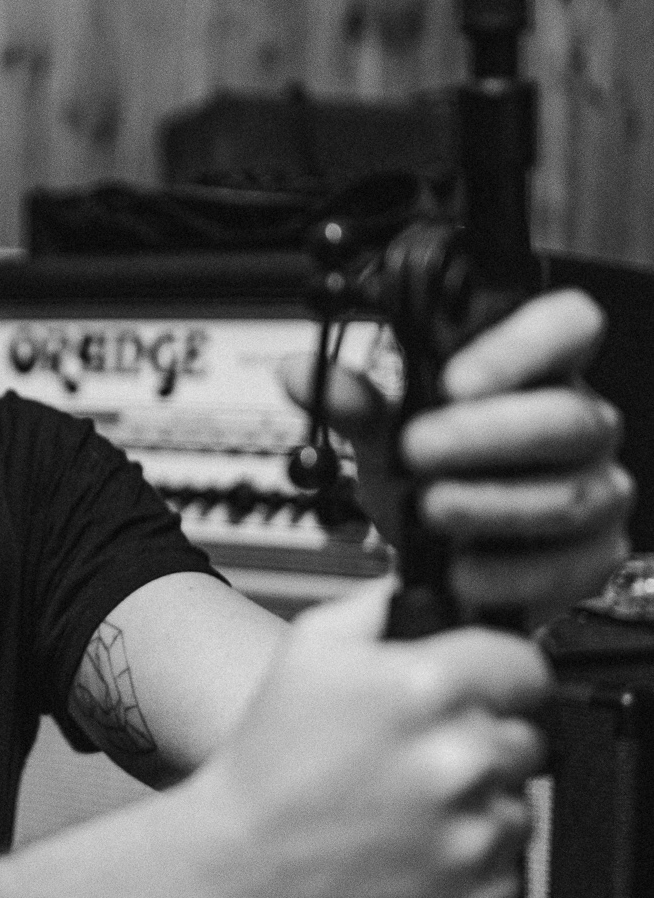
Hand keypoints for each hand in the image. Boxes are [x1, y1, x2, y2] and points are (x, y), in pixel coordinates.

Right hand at [179, 581, 549, 897]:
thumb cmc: (264, 770)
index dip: (498, 684)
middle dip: (476, 749)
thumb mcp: (306, 652)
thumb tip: (423, 589)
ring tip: (398, 820)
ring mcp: (472, 840)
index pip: (527, 671)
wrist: (228, 878)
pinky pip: (503, 877)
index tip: (476, 700)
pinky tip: (404, 863)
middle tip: (412, 768)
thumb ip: (379, 605)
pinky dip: (464, 873)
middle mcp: (461, 762)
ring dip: (471, 813)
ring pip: (513, 811)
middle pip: (523, 743)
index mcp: (429, 689)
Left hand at [282, 288, 632, 621]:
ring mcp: (596, 491)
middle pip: (568, 418)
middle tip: (417, 449)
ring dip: (489, 504)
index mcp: (541, 372)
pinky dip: (505, 572)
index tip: (453, 379)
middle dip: (485, 436)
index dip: (521, 346)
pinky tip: (460, 570)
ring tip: (428, 509)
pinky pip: (565, 565)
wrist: (439, 558)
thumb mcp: (383, 434)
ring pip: (569, 495)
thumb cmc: (430, 476)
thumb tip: (302, 374)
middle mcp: (581, 426)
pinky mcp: (591, 556)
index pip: (569, 325)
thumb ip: (351, 402)